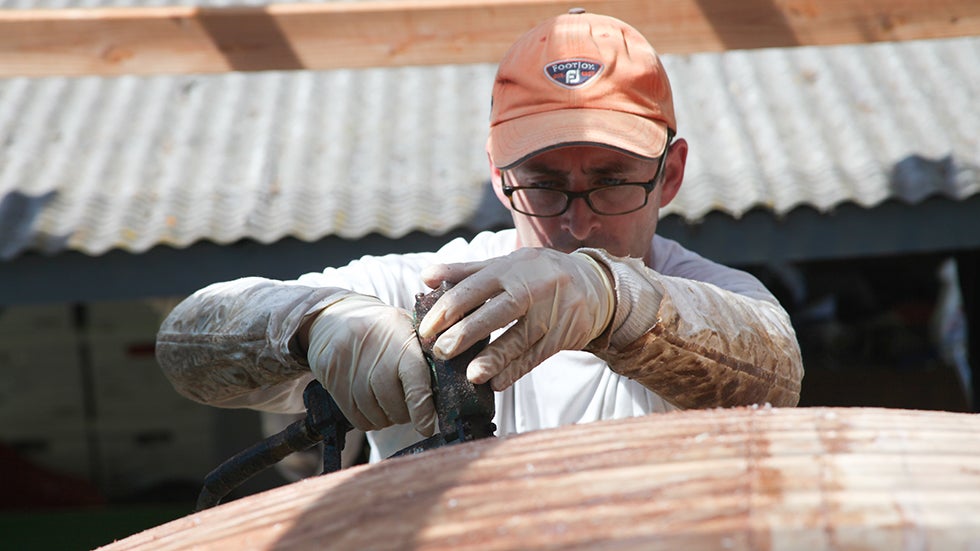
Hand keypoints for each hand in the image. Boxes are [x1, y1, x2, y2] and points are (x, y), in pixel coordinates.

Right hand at [305, 293, 435, 435]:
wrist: (337, 315)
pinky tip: (371, 403)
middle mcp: (374, 351)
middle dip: (404, 413)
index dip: (422, 410)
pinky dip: (368, 419)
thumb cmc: (383, 329)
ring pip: (375, 415)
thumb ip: (427, 359)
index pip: (415, 383)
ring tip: (387, 401)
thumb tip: (448, 394)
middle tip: (407, 406)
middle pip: (394, 405)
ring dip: (386, 417)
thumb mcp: (408, 331)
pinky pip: (356, 417)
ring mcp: (349, 365)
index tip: (426, 426)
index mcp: (401, 338)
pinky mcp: (331, 377)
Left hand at [417, 248, 614, 390]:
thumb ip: (465, 273)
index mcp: (511, 268)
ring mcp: (551, 311)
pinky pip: (537, 355)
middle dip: (467, 331)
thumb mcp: (506, 266)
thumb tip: (426, 276)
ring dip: (495, 357)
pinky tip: (497, 382)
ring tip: (471, 374)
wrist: (594, 285)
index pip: (474, 287)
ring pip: (521, 337)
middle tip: (441, 351)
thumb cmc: (537, 275)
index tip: (426, 329)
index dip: (448, 308)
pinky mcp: (565, 334)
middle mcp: (532, 287)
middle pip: (498, 311)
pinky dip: (516, 370)